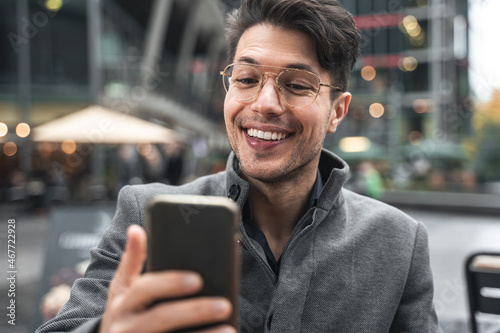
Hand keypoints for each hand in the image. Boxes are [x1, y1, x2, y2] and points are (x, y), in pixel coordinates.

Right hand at [99, 225, 234, 332]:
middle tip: (224, 305)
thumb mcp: (121, 288)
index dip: (171, 283)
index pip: (146, 288)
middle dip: (194, 311)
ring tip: (228, 329)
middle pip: (162, 317)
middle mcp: (124, 325)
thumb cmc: (125, 311)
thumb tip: (136, 229)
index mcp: (122, 301)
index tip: (198, 279)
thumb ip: (132, 260)